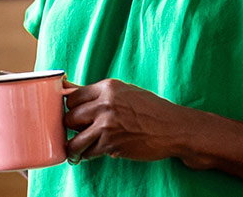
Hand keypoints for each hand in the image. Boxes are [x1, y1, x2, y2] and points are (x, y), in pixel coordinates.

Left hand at [63, 79, 202, 164]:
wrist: (173, 128)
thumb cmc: (152, 110)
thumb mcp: (127, 92)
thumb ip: (100, 94)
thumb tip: (69, 90)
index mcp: (108, 88)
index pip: (73, 97)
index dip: (72, 108)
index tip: (75, 115)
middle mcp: (105, 104)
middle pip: (70, 117)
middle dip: (73, 127)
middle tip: (79, 131)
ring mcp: (107, 125)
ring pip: (74, 139)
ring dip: (74, 146)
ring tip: (77, 150)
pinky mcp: (111, 144)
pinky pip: (88, 152)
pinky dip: (87, 155)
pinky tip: (91, 154)